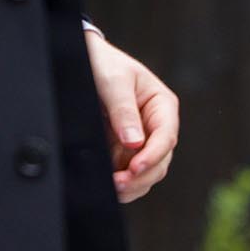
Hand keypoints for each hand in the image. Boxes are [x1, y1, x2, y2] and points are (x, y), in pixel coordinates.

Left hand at [85, 33, 177, 202]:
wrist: (83, 62)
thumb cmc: (104, 64)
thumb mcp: (115, 82)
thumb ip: (124, 111)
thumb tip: (135, 142)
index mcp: (162, 106)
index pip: (166, 137)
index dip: (153, 156)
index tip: (134, 168)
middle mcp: (155, 126)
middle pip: (160, 161)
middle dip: (142, 176)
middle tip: (118, 184)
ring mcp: (139, 141)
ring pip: (146, 173)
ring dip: (132, 184)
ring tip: (112, 188)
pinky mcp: (122, 151)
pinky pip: (128, 175)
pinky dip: (122, 184)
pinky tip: (108, 185)